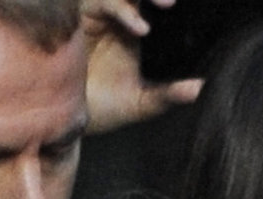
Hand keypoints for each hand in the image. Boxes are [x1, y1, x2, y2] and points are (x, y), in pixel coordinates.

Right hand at [83, 0, 202, 134]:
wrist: (63, 123)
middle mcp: (113, 16)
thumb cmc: (102, 110)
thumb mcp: (141, 102)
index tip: (184, 5)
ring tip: (166, 6)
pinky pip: (99, 3)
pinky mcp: (77, 21)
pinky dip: (122, 11)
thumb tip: (199, 89)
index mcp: (131, 27)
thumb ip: (168, 95)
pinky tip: (140, 29)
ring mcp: (94, 17)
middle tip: (172, 2)